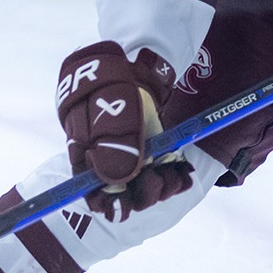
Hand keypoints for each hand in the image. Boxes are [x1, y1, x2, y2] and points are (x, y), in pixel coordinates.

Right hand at [56, 41, 193, 219]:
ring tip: (173, 174)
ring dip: (163, 187)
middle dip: (144, 194)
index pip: (94, 196)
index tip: (123, 205)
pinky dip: (176, 177)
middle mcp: (111, 165)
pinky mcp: (153, 152)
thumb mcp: (108, 114)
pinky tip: (182, 171)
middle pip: (127, 198)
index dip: (108, 206)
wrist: (132, 66)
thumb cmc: (111, 88)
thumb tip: (115, 185)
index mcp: (89, 160)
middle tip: (155, 177)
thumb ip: (113, 148)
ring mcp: (134, 159)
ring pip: (148, 188)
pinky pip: (165, 175)